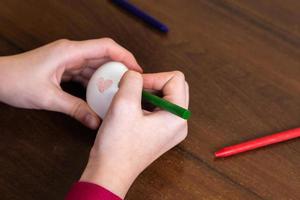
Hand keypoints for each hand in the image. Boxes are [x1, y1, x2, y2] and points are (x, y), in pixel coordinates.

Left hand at [0, 38, 141, 128]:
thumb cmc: (15, 81)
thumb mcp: (48, 98)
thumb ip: (75, 109)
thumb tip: (96, 121)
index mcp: (69, 52)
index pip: (105, 47)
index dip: (125, 56)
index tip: (137, 69)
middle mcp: (71, 52)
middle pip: (103, 55)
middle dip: (120, 68)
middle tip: (131, 84)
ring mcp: (68, 59)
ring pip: (95, 64)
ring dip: (107, 76)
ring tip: (119, 91)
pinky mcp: (64, 66)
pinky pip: (86, 72)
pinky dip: (95, 82)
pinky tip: (101, 94)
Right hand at [80, 71, 188, 197]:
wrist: (110, 172)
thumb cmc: (118, 146)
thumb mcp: (124, 104)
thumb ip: (132, 80)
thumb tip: (134, 74)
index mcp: (178, 116)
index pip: (175, 79)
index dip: (152, 77)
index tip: (133, 86)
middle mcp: (179, 123)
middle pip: (174, 86)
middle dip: (152, 83)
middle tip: (133, 91)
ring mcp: (171, 129)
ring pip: (166, 96)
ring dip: (147, 93)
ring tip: (130, 101)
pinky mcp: (160, 132)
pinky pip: (158, 108)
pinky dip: (145, 103)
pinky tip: (131, 110)